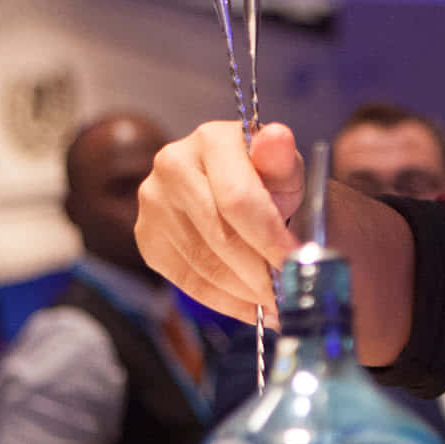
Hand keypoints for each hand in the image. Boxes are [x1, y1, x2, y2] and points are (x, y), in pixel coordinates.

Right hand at [137, 120, 303, 322]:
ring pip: (204, 264)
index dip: (269, 239)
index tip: (296, 265)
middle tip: (291, 295)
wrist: (250, 194)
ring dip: (247, 293)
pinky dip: (226, 301)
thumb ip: (284, 162)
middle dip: (261, 273)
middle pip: (219, 236)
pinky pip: (188, 281)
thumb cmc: (275, 184)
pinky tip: (253, 306)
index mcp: (212, 140)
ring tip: (279, 304)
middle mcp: (172, 164)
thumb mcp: (289, 170)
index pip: (238, 199)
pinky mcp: (148, 237)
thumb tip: (277, 137)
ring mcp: (153, 202)